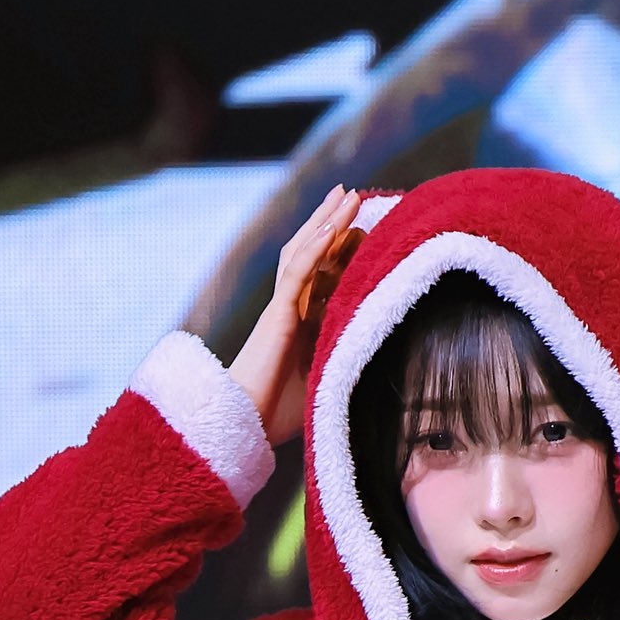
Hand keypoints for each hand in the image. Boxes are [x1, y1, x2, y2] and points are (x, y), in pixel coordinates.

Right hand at [227, 183, 361, 446]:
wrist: (244, 426)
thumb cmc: (276, 414)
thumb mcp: (321, 383)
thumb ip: (338, 364)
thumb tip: (374, 364)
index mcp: (299, 323)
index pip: (322, 276)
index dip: (340, 251)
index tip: (364, 230)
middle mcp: (289, 309)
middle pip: (310, 254)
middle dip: (329, 222)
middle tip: (350, 193)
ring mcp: (282, 309)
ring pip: (303, 253)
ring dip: (325, 222)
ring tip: (346, 195)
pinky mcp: (278, 316)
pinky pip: (297, 273)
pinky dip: (315, 247)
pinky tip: (332, 226)